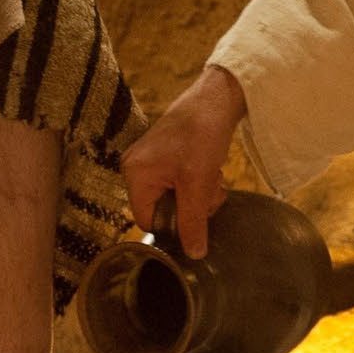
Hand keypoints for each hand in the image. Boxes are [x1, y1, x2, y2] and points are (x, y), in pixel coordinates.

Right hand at [119, 65, 245, 256]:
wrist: (218, 98)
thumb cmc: (202, 135)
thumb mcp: (198, 184)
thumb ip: (193, 222)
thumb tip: (194, 254)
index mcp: (135, 174)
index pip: (147, 220)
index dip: (173, 224)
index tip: (197, 216)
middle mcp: (137, 168)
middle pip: (163, 208)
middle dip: (191, 205)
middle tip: (209, 190)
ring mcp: (152, 161)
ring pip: (177, 197)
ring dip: (200, 194)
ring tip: (212, 176)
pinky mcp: (167, 156)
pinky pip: (181, 183)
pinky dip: (199, 181)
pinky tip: (212, 168)